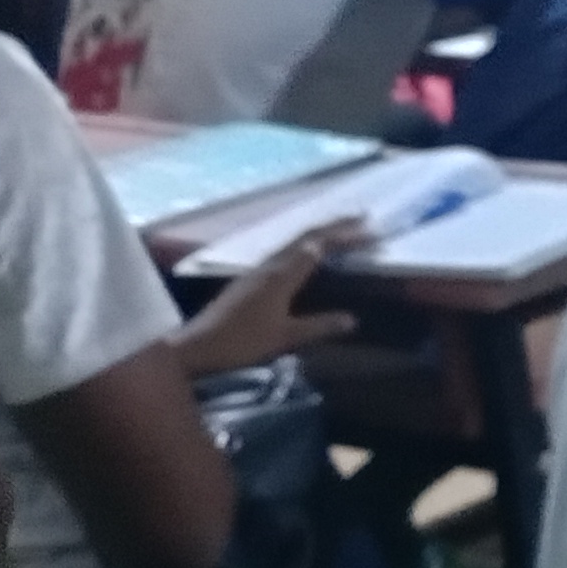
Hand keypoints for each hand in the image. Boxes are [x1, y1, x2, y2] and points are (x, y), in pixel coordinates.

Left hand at [172, 226, 365, 374]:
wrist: (196, 347)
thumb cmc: (241, 341)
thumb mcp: (284, 338)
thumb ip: (319, 326)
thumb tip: (352, 319)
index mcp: (280, 275)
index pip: (317, 246)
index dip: (344, 236)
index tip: (370, 230)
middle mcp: (269, 265)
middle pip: (305, 236)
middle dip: (335, 226)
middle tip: (362, 220)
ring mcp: (257, 270)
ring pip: (293, 242)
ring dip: (319, 234)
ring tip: (341, 232)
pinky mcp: (250, 279)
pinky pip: (284, 252)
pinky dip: (304, 247)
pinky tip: (308, 255)